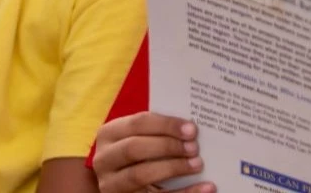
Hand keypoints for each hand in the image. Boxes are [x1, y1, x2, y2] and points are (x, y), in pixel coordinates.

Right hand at [90, 112, 213, 192]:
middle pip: (134, 148)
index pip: (137, 124)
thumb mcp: (139, 139)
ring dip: (173, 168)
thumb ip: (157, 132)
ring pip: (140, 175)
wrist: (125, 184)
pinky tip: (205, 187)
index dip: (166, 125)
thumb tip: (191, 129)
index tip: (191, 129)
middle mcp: (104, 159)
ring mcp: (111, 184)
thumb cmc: (138, 154)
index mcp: (109, 134)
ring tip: (198, 164)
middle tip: (194, 147)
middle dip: (167, 146)